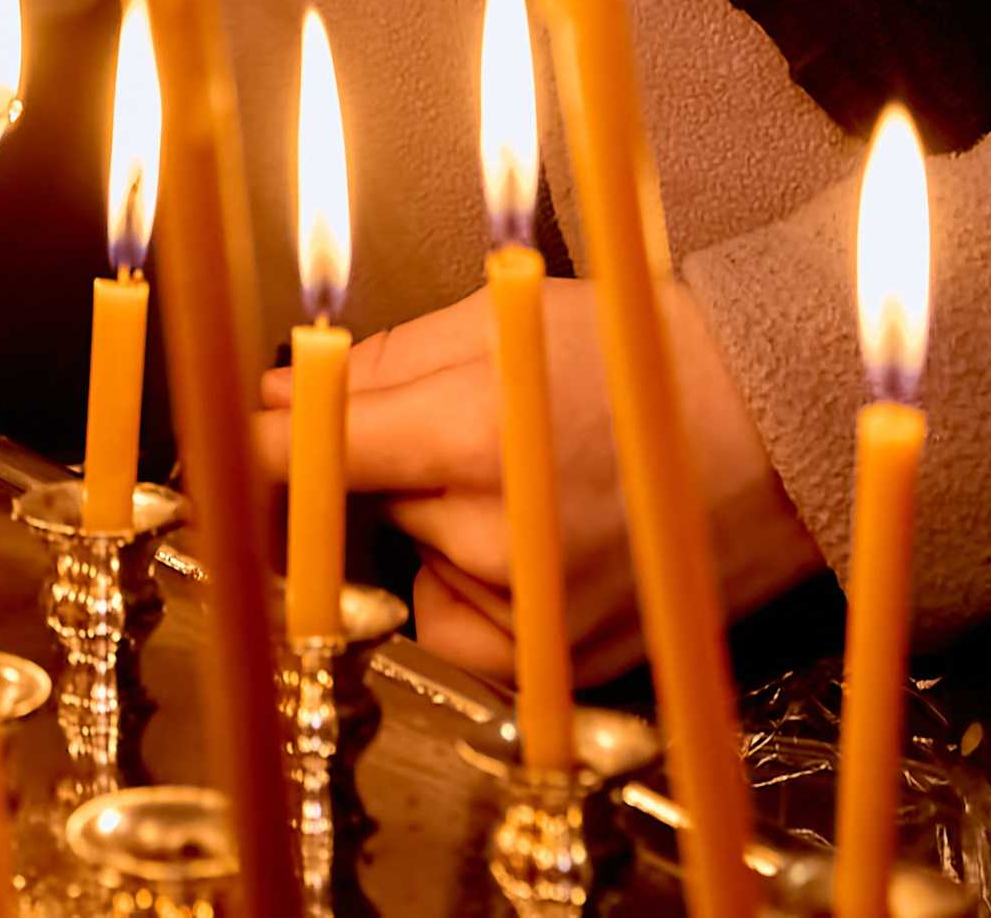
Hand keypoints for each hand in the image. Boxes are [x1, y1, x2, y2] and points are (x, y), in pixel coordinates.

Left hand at [254, 279, 819, 687]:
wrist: (776, 431)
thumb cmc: (644, 357)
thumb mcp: (506, 318)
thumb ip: (380, 362)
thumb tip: (280, 393)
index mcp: (472, 434)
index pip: (310, 456)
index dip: (254, 451)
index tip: (214, 446)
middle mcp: (496, 538)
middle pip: (376, 506)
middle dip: (402, 467)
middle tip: (483, 429)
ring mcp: (534, 619)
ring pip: (423, 570)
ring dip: (448, 533)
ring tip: (536, 483)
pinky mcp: (564, 673)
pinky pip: (473, 635)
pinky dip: (487, 596)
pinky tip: (548, 545)